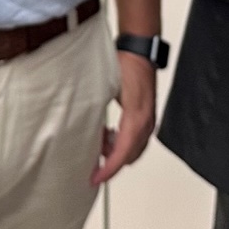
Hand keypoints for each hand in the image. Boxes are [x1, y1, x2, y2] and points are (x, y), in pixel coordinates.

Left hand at [92, 50, 156, 184]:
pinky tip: (109, 134)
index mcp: (136, 117)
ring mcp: (149, 119)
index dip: (109, 169)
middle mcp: (146, 122)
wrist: (139, 49)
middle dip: (111, 163)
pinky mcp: (147, 116)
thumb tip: (79, 124)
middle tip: (92, 166)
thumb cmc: (125, 63)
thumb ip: (94, 108)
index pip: (123, 153)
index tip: (96, 178)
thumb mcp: (104, 86)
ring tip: (99, 145)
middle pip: (130, 156)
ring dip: (116, 152)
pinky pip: (136, 139)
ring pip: (134, 149)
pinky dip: (122, 143)